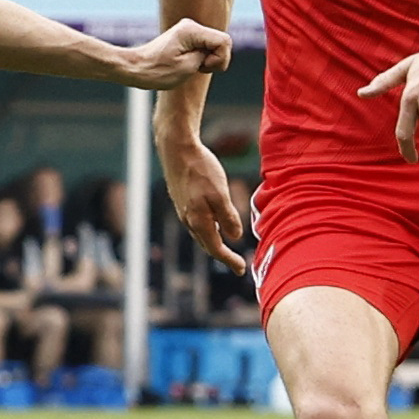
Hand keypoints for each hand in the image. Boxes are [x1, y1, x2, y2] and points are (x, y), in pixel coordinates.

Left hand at [117, 19, 231, 88]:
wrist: (134, 68)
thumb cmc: (157, 71)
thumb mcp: (189, 67)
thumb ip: (210, 56)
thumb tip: (217, 48)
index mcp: (191, 30)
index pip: (224, 41)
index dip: (219, 59)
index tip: (201, 67)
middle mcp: (191, 25)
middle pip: (222, 42)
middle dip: (215, 60)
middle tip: (196, 68)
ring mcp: (188, 30)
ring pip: (216, 46)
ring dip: (208, 60)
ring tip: (189, 67)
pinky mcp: (186, 37)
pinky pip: (207, 47)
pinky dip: (202, 58)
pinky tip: (188, 64)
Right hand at [156, 133, 248, 273]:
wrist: (176, 150)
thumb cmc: (200, 170)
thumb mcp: (220, 193)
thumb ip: (227, 216)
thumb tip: (234, 237)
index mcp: (198, 220)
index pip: (215, 248)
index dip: (229, 259)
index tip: (241, 269)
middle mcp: (188, 219)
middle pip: (206, 243)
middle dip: (222, 254)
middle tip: (236, 263)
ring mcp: (183, 209)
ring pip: (201, 232)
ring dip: (213, 242)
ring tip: (226, 246)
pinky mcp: (181, 200)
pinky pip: (196, 221)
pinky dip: (207, 228)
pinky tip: (213, 223)